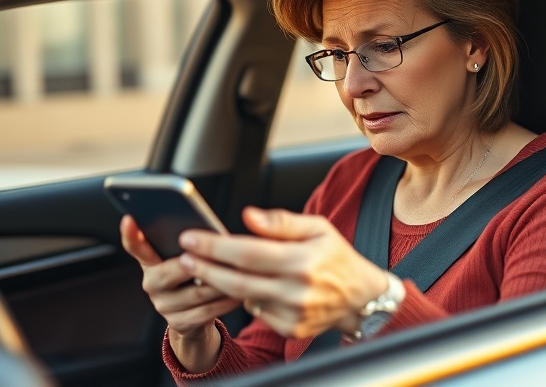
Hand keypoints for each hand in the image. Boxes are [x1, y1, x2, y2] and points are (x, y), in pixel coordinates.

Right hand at [120, 215, 239, 371]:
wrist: (193, 316)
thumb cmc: (194, 276)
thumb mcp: (188, 258)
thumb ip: (190, 247)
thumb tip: (211, 235)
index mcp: (151, 261)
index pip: (136, 246)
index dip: (131, 234)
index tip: (129, 219)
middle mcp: (152, 283)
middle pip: (171, 272)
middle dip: (196, 265)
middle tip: (215, 257)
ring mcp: (163, 305)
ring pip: (195, 293)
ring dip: (220, 284)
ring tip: (239, 273)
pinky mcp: (178, 323)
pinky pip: (205, 312)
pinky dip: (225, 302)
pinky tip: (239, 294)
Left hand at [176, 207, 389, 338]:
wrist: (360, 296)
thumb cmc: (335, 256)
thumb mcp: (317, 228)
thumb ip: (281, 222)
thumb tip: (247, 216)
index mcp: (304, 260)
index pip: (248, 252)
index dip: (215, 245)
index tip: (190, 237)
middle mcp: (298, 290)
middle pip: (238, 280)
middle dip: (206, 267)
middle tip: (184, 255)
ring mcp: (294, 313)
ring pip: (244, 298)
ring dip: (219, 283)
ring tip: (202, 267)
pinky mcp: (291, 329)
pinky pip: (256, 312)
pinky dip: (246, 298)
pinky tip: (242, 285)